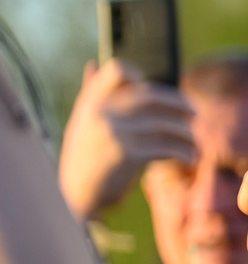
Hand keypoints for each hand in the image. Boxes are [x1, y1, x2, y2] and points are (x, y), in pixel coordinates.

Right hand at [59, 58, 197, 217]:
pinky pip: (164, 146)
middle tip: (194, 113)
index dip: (136, 74)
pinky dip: (181, 152)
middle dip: (179, 103)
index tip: (148, 87)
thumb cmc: (80, 159)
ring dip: (185, 134)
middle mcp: (101, 112)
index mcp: (91, 102)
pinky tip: (188, 156)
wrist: (70, 198)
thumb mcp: (80, 123)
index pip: (117, 70)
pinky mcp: (125, 153)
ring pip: (164, 123)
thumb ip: (90, 94)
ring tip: (194, 142)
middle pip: (152, 95)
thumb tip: (93, 65)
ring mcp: (113, 131)